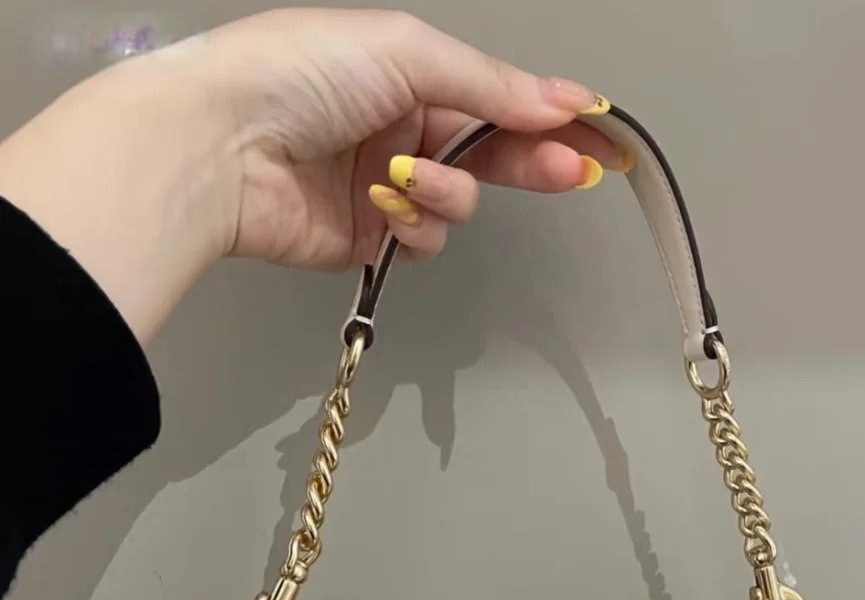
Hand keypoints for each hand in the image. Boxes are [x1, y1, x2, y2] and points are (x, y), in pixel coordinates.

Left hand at [0, 8, 625, 341]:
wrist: (221, 144)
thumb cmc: (297, 74)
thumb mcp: (407, 53)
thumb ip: (491, 85)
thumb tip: (561, 101)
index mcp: (406, 70)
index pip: (498, 98)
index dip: (552, 120)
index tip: (603, 140)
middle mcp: (398, 126)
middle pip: (491, 154)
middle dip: (531, 162)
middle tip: (573, 173)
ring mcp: (384, 186)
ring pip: (458, 205)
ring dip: (445, 193)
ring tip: (407, 177)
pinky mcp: (367, 238)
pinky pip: (421, 241)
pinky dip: (411, 224)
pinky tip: (382, 204)